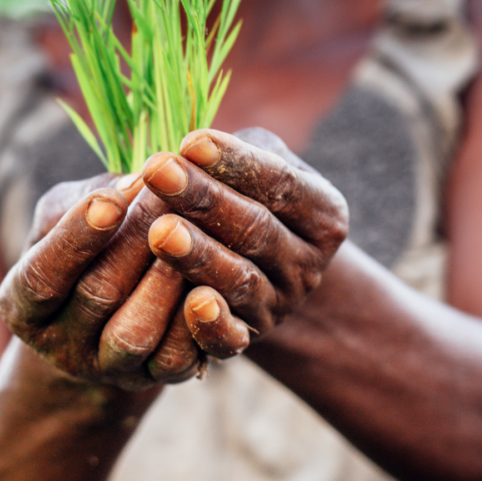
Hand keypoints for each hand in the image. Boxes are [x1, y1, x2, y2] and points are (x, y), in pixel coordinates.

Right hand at [0, 174, 204, 390]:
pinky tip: (212, 276)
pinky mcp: (154, 379)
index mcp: (23, 307)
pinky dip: (197, 318)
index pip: (41, 277)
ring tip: (191, 230)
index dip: (75, 239)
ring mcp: (109, 369)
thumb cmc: (86, 243)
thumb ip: (85, 198)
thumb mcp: (66, 215)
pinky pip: (177, 359)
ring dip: (166, 278)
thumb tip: (134, 184)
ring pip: (137, 333)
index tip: (110, 200)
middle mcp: (61, 347)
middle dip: (135, 241)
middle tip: (168, 194)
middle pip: (96, 297)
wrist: (112, 310)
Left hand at [141, 128, 348, 358]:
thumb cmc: (249, 198)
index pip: (281, 184)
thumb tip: (186, 150)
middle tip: (158, 171)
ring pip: (240, 280)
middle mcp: (308, 265)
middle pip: (257, 230)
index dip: (235, 163)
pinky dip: (212, 324)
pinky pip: (231, 338)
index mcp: (323, 214)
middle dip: (204, 199)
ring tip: (159, 230)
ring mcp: (279, 305)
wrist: (262, 271)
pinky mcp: (247, 339)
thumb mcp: (259, 166)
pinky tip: (190, 302)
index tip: (190, 141)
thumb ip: (235, 156)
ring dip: (199, 255)